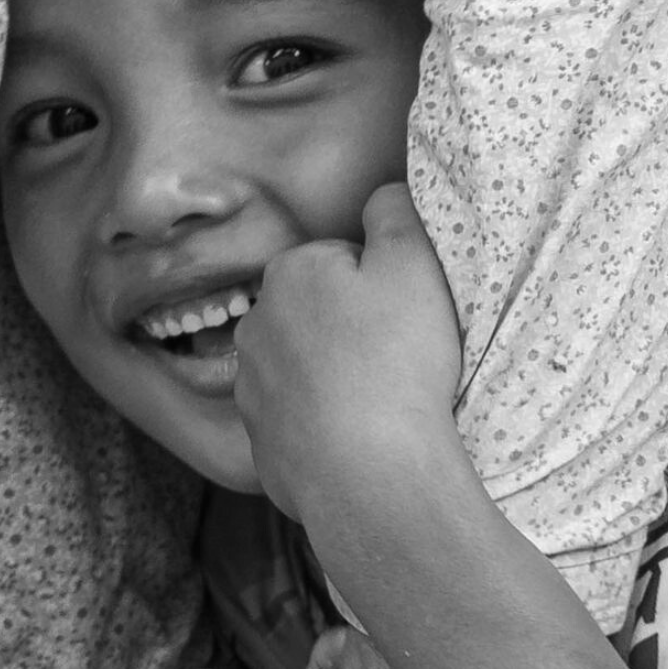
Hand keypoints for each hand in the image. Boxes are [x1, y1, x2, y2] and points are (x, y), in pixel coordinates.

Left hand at [235, 184, 466, 526]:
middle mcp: (256, 324)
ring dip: (336, 377)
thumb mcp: (416, 263)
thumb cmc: (397, 364)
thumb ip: (395, 212)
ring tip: (380, 404)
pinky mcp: (260, 441)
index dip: (382, 287)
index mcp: (290, 272)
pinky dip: (325, 426)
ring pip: (306, 367)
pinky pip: (301, 420)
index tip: (404, 318)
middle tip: (397, 359)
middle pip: (319, 313)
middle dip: (352, 329)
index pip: (342, 262)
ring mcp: (252, 387)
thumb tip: (382, 192)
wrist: (371, 476)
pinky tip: (360, 438)